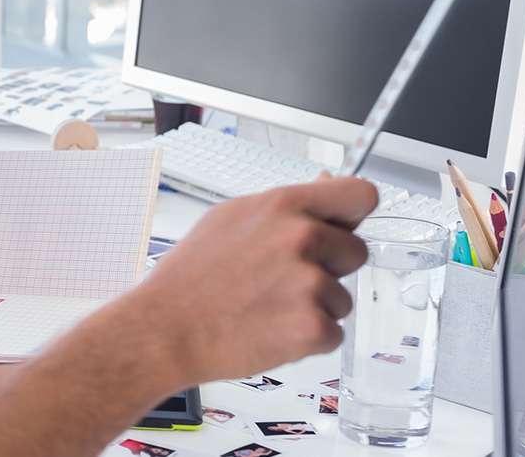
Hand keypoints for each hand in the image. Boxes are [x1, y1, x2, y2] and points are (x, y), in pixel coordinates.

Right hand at [140, 174, 376, 383]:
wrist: (164, 329)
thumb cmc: (189, 279)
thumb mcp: (230, 219)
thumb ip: (285, 206)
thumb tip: (326, 185)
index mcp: (283, 206)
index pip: (360, 195)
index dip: (355, 214)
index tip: (347, 226)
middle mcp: (300, 238)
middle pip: (357, 251)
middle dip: (331, 268)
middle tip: (285, 280)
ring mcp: (308, 283)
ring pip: (343, 298)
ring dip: (315, 307)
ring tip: (268, 307)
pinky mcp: (311, 326)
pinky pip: (334, 333)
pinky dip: (308, 339)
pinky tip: (271, 329)